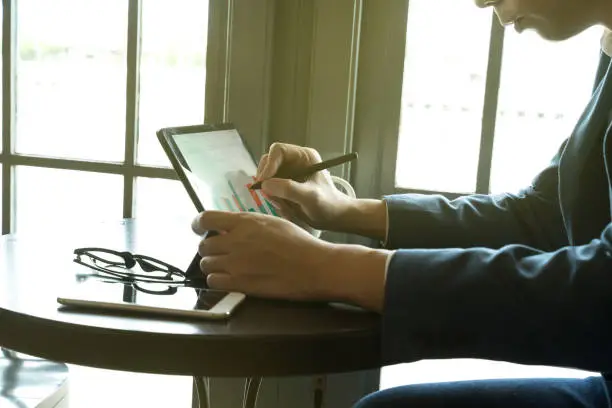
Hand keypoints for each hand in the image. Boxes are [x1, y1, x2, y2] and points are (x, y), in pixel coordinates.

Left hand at [191, 211, 389, 309]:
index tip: (199, 229)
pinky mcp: (240, 283)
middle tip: (221, 253)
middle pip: (204, 245)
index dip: (197, 224)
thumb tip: (233, 227)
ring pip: (205, 264)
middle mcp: (236, 240)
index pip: (206, 218)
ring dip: (213, 266)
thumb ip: (250, 224)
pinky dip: (217, 281)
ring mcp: (236, 263)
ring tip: (226, 267)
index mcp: (245, 222)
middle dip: (210, 249)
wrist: (315, 267)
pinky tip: (229, 279)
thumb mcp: (274, 222)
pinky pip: (213, 282)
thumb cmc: (300, 243)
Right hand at [256, 143, 353, 230]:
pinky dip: (274, 199)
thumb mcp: (310, 197)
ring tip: (286, 205)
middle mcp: (294, 162)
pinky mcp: (284, 185)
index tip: (263, 182)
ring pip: (267, 178)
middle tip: (271, 196)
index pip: (278, 151)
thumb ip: (289, 189)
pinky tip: (287, 208)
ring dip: (271, 192)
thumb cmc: (328, 204)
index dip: (268, 164)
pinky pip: (270, 189)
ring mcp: (288, 173)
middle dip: (268, 180)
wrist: (334, 217)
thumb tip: (265, 184)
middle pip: (268, 163)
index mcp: (303, 156)